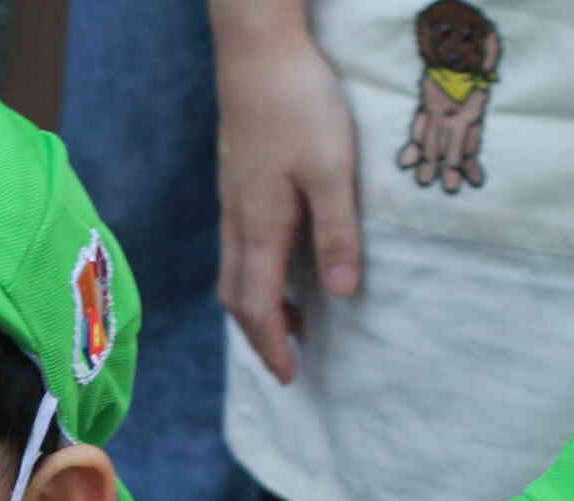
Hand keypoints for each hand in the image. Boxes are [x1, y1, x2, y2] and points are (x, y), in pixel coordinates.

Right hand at [214, 0, 360, 383]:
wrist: (258, 52)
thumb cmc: (298, 105)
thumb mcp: (332, 170)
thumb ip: (336, 233)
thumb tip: (341, 295)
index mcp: (260, 227)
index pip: (258, 306)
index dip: (273, 345)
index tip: (290, 376)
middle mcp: (238, 222)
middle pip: (236, 298)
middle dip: (260, 335)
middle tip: (287, 361)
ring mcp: (233, 202)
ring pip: (233, 273)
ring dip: (257, 305)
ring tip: (290, 321)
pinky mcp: (236, 182)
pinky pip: (237, 247)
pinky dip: (254, 275)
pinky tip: (279, 263)